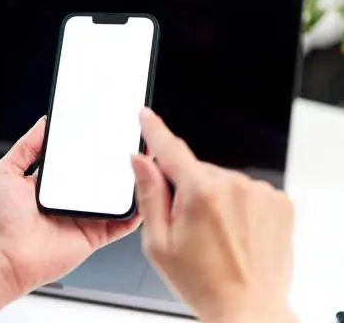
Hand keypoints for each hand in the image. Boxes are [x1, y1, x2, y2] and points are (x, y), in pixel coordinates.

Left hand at [0, 117, 142, 312]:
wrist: (2, 258)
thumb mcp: (7, 171)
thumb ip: (27, 146)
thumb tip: (45, 122)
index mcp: (53, 182)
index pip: (80, 157)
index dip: (94, 143)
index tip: (108, 126)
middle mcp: (72, 198)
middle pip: (103, 175)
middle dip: (119, 159)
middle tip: (134, 139)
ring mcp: (85, 216)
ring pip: (117, 196)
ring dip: (132, 180)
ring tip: (145, 160)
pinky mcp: (95, 235)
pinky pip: (122, 223)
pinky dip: (137, 211)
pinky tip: (146, 192)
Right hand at [131, 109, 296, 322]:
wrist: (248, 309)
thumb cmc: (203, 283)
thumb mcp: (158, 243)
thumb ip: (149, 195)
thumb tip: (140, 161)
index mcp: (200, 194)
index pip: (170, 149)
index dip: (154, 130)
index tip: (146, 114)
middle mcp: (234, 186)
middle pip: (196, 171)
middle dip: (186, 189)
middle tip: (186, 226)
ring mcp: (260, 193)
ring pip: (221, 181)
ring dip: (212, 197)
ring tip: (214, 236)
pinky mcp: (278, 202)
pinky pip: (245, 190)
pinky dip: (236, 205)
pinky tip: (233, 232)